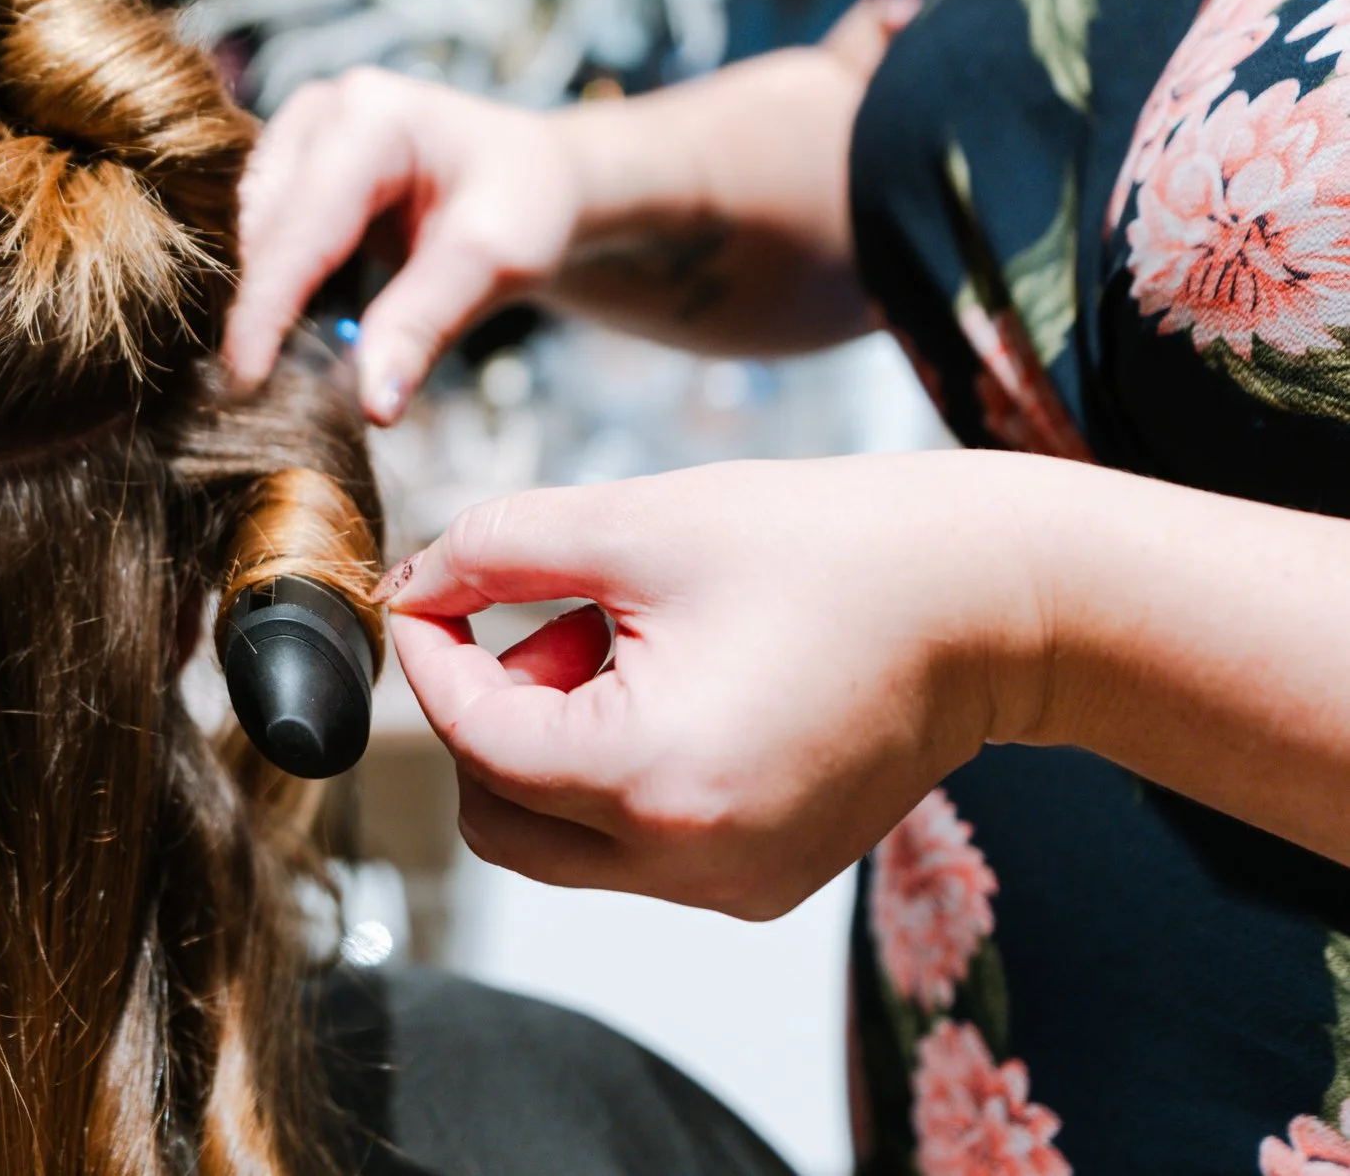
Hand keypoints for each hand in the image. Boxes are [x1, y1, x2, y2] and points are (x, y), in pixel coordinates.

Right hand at [225, 70, 579, 424]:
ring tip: (285, 366)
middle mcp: (319, 111)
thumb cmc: (527, 206)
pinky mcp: (289, 167)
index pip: (300, 228)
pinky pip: (261, 237)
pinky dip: (274, 288)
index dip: (268, 307)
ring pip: (251, 235)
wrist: (537, 178)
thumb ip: (424, 328)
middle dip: (261, 309)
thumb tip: (372, 406)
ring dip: (264, 301)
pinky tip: (292, 330)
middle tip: (271, 395)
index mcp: (371, 116)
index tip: (245, 382)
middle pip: (262, 229)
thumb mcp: (494, 264)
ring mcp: (297, 134)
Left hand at [385, 452, 1056, 919]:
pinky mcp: (766, 880)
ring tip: (629, 644)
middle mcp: (691, 862)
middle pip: (501, 818)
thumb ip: (496, 549)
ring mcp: (734, 886)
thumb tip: (411, 582)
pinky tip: (680, 685)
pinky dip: (620, 774)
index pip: (473, 739)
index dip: (431, 657)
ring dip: (556, 744)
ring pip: (564, 840)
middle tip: (552, 625)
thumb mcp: (636, 522)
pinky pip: (638, 846)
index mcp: (652, 779)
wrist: (995, 598)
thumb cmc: (833, 546)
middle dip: (492, 717)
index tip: (429, 595)